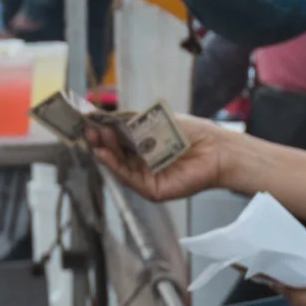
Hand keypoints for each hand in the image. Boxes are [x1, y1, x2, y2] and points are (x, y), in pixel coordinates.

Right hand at [85, 109, 252, 207]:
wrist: (216, 148)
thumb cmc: (191, 133)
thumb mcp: (155, 122)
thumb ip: (129, 122)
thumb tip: (100, 116)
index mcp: (142, 147)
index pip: (116, 140)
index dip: (102, 132)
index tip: (88, 121)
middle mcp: (142, 163)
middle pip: (114, 154)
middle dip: (100, 142)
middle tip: (89, 129)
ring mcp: (146, 178)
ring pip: (118, 167)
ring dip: (105, 153)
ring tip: (96, 138)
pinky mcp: (152, 190)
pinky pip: (129, 179)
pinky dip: (115, 167)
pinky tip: (106, 155)